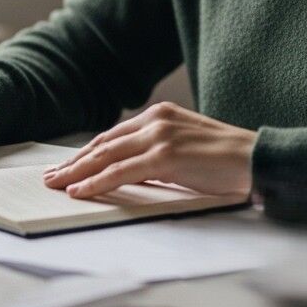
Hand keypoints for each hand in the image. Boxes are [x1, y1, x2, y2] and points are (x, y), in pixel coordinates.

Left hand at [42, 101, 255, 198]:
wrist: (255, 158)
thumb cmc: (224, 159)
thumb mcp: (184, 148)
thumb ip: (155, 154)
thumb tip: (127, 173)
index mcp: (160, 114)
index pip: (113, 135)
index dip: (87, 152)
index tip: (67, 165)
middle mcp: (155, 119)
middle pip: (103, 143)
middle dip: (74, 162)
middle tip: (51, 176)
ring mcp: (159, 136)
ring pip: (106, 156)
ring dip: (77, 172)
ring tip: (56, 185)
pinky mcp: (165, 156)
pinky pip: (120, 172)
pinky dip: (96, 182)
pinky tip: (79, 191)